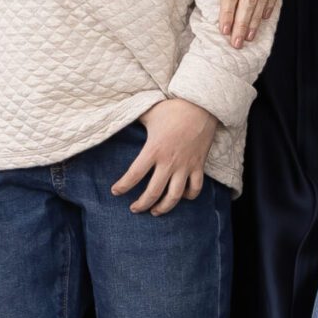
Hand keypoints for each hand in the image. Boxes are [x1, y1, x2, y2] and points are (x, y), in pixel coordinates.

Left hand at [108, 97, 217, 215]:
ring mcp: (185, 165)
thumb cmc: (173, 108)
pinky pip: (195, 188)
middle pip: (153, 192)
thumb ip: (134, 118)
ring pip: (174, 196)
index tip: (115, 191)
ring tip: (155, 211)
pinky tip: (181, 196)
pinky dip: (188, 196)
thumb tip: (118, 116)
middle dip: (142, 204)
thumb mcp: (149, 112)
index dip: (123, 186)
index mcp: (154, 149)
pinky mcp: (199, 165)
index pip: (134, 175)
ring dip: (164, 207)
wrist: (202, 105)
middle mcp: (169, 162)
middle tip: (134, 209)